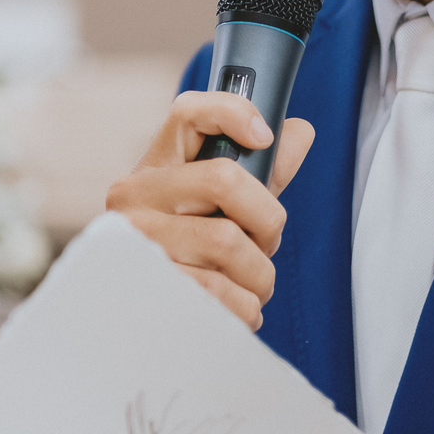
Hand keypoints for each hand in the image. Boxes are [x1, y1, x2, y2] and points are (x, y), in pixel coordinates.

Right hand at [106, 92, 314, 330]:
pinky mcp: (142, 290)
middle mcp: (134, 199)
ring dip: (259, 273)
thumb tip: (299, 132)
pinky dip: (245, 306)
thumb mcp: (219, 211)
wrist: (136, 321)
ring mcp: (135, 243)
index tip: (265, 137)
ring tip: (251, 285)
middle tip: (266, 243)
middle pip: (225, 179)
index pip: (188, 112)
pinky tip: (237, 308)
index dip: (233, 113)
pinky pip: (218, 291)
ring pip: (227, 241)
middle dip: (267, 219)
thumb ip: (261, 174)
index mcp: (155, 168)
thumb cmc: (187, 256)